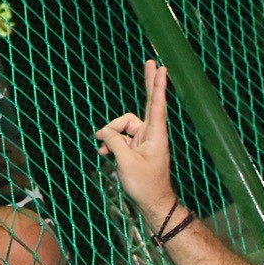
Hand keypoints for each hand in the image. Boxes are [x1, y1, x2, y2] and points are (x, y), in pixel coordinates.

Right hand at [94, 60, 177, 223]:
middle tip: (152, 62)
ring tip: (101, 149)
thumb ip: (114, 142)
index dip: (157, 86)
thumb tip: (104, 131)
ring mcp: (143, 140)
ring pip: (123, 126)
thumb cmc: (144, 184)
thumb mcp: (125, 162)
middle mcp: (151, 133)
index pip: (156, 105)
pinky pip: (121, 138)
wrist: (153, 202)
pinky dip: (111, 143)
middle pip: (147, 103)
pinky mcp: (136, 148)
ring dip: (110, 135)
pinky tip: (103, 153)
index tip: (162, 69)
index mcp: (155, 135)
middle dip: (148, 83)